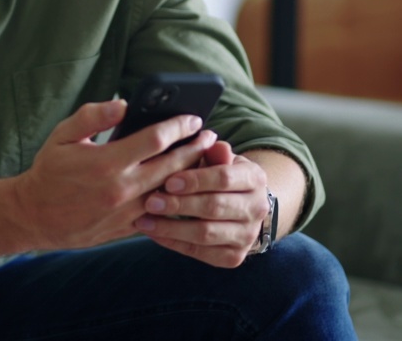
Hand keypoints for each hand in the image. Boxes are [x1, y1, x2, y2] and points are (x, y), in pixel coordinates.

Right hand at [9, 100, 218, 251]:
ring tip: (204, 160)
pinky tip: (185, 188)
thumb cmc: (49, 171)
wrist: (34, 216)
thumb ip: (93, 116)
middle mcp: (122, 189)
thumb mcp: (63, 135)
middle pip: (172, 166)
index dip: (178, 126)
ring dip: (190, 175)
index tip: (193, 118)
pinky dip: (175, 199)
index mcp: (107, 163)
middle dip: (194, 148)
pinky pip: (160, 214)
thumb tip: (124, 104)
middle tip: (210, 136)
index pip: (155, 139)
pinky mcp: (126, 227)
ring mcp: (127, 212)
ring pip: (170, 192)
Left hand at [133, 140, 269, 267]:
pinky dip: (173, 243)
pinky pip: (200, 252)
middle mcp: (257, 209)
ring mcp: (247, 236)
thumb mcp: (219, 159)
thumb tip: (212, 142)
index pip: (224, 178)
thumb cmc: (220, 175)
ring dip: (171, 227)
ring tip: (144, 220)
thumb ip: (213, 152)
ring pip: (205, 234)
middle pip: (214, 207)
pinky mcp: (233, 257)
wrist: (241, 205)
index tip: (168, 181)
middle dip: (179, 205)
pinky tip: (153, 233)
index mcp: (254, 178)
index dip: (195, 180)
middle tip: (150, 201)